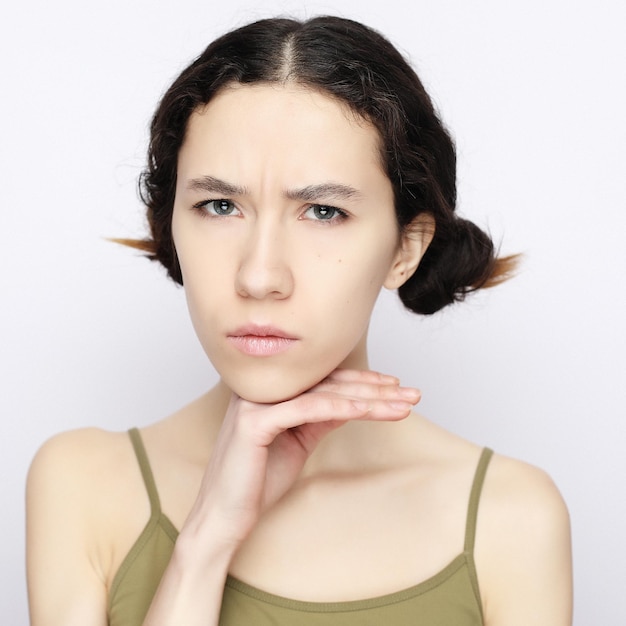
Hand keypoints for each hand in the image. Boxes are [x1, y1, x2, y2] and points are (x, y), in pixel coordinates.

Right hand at [183, 369, 420, 549]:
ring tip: (402, 404)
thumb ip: (320, 418)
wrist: (224, 517)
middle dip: (375, 388)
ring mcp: (256, 402)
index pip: (326, 379)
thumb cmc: (258, 481)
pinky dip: (340, 408)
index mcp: (273, 392)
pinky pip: (306, 409)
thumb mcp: (299, 442)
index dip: (363, 381)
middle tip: (411, 394)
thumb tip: (354, 402)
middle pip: (330, 383)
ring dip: (368, 398)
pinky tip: (368, 410)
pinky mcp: (253, 421)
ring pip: (324, 393)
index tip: (395, 386)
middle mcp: (264, 390)